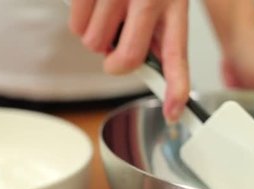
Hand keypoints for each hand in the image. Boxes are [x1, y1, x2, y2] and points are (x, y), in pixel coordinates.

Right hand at [68, 0, 189, 121]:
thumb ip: (159, 30)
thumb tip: (154, 67)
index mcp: (173, 4)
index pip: (176, 57)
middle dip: (115, 63)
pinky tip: (93, 6)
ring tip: (106, 14)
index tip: (172, 113)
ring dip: (96, 37)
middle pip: (127, 59)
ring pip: (94, 44)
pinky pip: (77, 27)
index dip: (175, 89)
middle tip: (115, 46)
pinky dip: (80, 22)